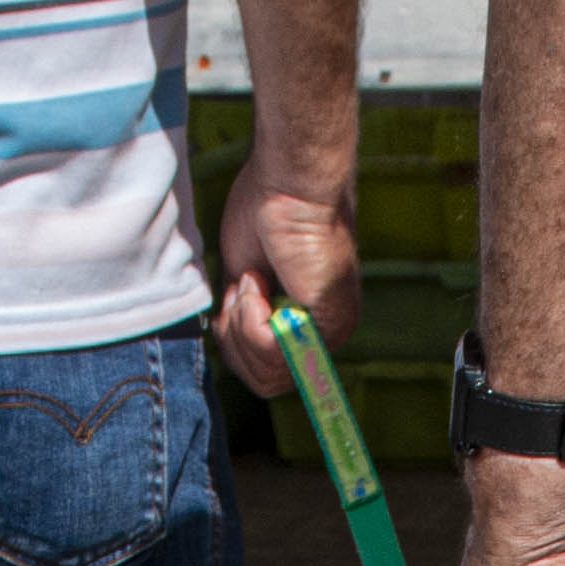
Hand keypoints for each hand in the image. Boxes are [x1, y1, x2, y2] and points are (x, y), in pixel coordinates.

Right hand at [214, 162, 360, 402]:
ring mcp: (330, 332)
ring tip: (251, 282)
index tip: (233, 303)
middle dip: (235, 341)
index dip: (237, 347)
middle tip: (241, 290)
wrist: (289, 182)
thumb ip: (245, 315)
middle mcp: (324, 333)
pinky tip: (258, 282)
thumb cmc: (264, 211)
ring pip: (268, 375)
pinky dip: (251, 321)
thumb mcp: (244, 275)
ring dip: (241, 328)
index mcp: (307, 321)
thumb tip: (234, 341)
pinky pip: (274, 354)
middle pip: (265, 383)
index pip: (268, 374)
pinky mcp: (330, 324)